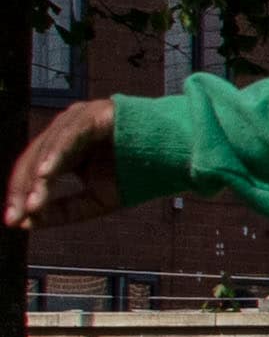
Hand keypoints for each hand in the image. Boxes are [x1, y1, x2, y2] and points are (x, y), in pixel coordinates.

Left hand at [5, 98, 130, 235]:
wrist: (183, 156)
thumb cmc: (142, 174)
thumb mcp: (98, 200)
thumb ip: (65, 210)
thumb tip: (27, 223)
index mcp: (66, 148)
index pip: (33, 171)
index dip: (21, 196)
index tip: (13, 222)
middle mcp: (68, 130)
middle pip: (33, 159)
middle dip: (23, 190)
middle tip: (17, 217)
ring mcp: (81, 119)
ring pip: (47, 149)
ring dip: (38, 178)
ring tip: (33, 203)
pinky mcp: (96, 113)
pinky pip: (70, 135)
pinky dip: (56, 154)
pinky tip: (46, 175)